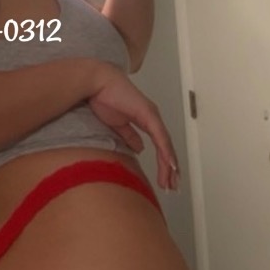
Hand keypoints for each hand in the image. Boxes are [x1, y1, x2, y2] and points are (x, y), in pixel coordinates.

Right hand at [88, 65, 179, 191]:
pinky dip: (166, 150)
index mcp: (146, 121)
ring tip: (172, 180)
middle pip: (166, 147)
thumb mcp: (118, 125)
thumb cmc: (104, 99)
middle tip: (172, 186)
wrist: (97, 83)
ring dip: (170, 164)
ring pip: (166, 144)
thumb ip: (130, 136)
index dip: (164, 163)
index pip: (160, 146)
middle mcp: (153, 119)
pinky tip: (170, 163)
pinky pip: (160, 136)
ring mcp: (152, 116)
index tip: (166, 179)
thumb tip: (140, 149)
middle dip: (170, 168)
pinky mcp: (148, 114)